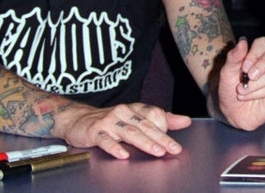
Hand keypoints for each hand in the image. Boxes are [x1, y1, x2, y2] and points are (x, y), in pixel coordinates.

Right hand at [55, 102, 190, 158]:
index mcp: (135, 109)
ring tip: (157, 152)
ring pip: (130, 132)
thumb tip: (186, 121)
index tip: (174, 142)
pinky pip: (106, 140)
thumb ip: (162, 120)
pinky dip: (115, 147)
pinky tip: (123, 155)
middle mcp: (124, 112)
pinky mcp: (95, 131)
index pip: (155, 114)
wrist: (78, 119)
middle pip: (146, 125)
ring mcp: (109, 121)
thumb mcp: (137, 118)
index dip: (165, 127)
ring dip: (145, 142)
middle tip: (174, 149)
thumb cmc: (112, 121)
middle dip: (161, 138)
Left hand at [216, 37, 264, 130]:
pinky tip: (247, 96)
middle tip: (249, 76)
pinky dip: (257, 93)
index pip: (264, 43)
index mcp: (259, 53)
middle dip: (262, 64)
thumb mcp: (227, 72)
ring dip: (256, 84)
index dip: (255, 53)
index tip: (243, 67)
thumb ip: (234, 57)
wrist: (230, 111)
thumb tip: (242, 41)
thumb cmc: (230, 88)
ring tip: (242, 90)